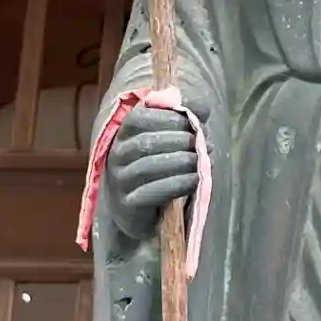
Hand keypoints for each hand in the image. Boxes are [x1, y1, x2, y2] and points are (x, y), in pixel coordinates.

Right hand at [102, 103, 200, 242]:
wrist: (143, 213)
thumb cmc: (159, 171)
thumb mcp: (171, 142)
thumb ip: (185, 121)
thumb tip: (203, 107)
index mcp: (123, 134)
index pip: (138, 118)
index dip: (167, 118)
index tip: (192, 124)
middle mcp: (116, 155)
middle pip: (146, 142)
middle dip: (180, 140)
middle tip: (204, 145)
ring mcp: (119, 180)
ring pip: (148, 166)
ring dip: (181, 162)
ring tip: (201, 162)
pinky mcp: (128, 204)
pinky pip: (151, 192)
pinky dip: (177, 184)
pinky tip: (195, 180)